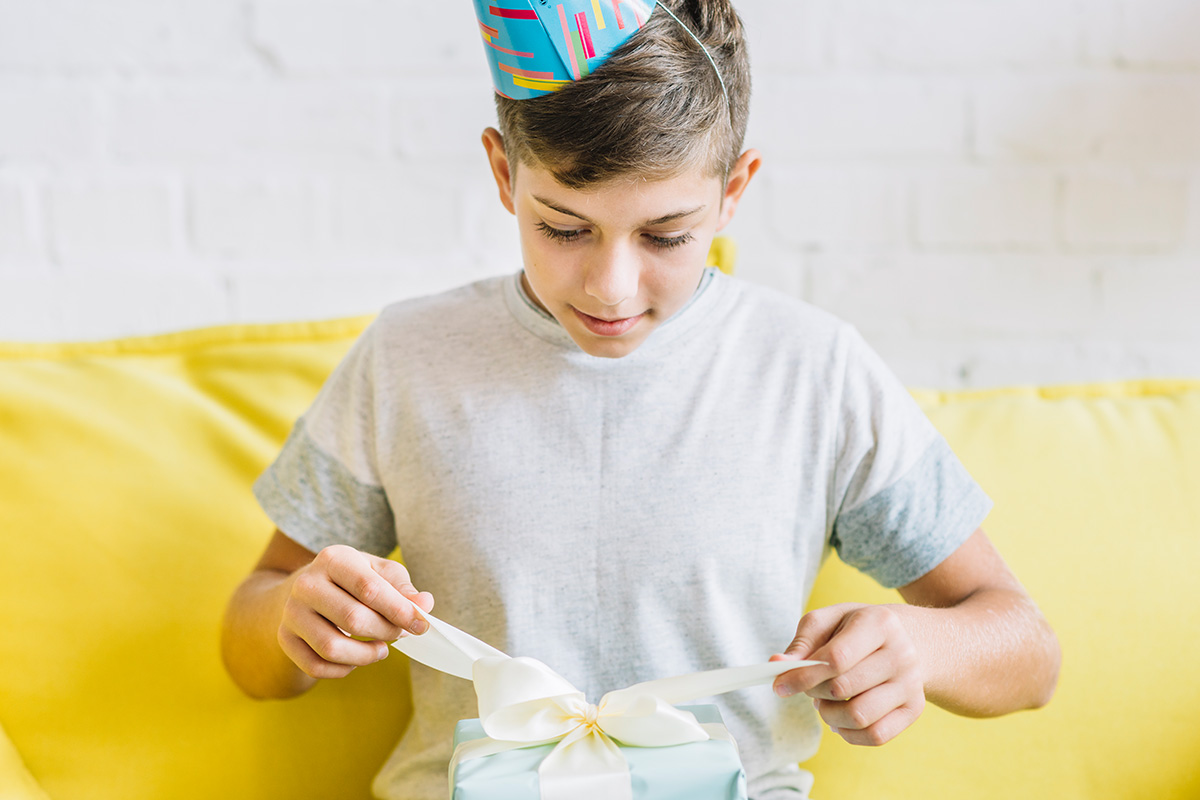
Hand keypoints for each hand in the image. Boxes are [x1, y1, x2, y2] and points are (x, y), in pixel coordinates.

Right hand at [278, 545, 434, 679]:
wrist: (306, 592)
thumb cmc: (352, 581)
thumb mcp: (379, 572)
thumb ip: (403, 588)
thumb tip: (424, 604)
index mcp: (334, 559)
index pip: (370, 589)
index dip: (400, 611)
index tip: (422, 625)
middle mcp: (307, 584)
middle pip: (353, 619)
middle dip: (386, 632)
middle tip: (400, 634)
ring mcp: (292, 613)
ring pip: (332, 648)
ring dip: (366, 656)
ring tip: (381, 649)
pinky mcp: (285, 639)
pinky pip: (316, 666)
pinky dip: (343, 669)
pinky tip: (355, 659)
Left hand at [770, 603, 924, 746]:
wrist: (906, 640)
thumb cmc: (858, 629)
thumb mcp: (829, 621)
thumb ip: (802, 642)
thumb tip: (778, 665)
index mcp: (880, 623)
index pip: (836, 658)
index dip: (802, 676)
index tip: (779, 686)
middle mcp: (902, 654)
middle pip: (843, 688)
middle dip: (814, 692)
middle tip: (810, 687)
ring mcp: (911, 684)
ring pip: (859, 716)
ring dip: (829, 715)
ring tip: (824, 702)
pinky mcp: (913, 710)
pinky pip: (875, 736)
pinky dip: (849, 733)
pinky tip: (841, 718)